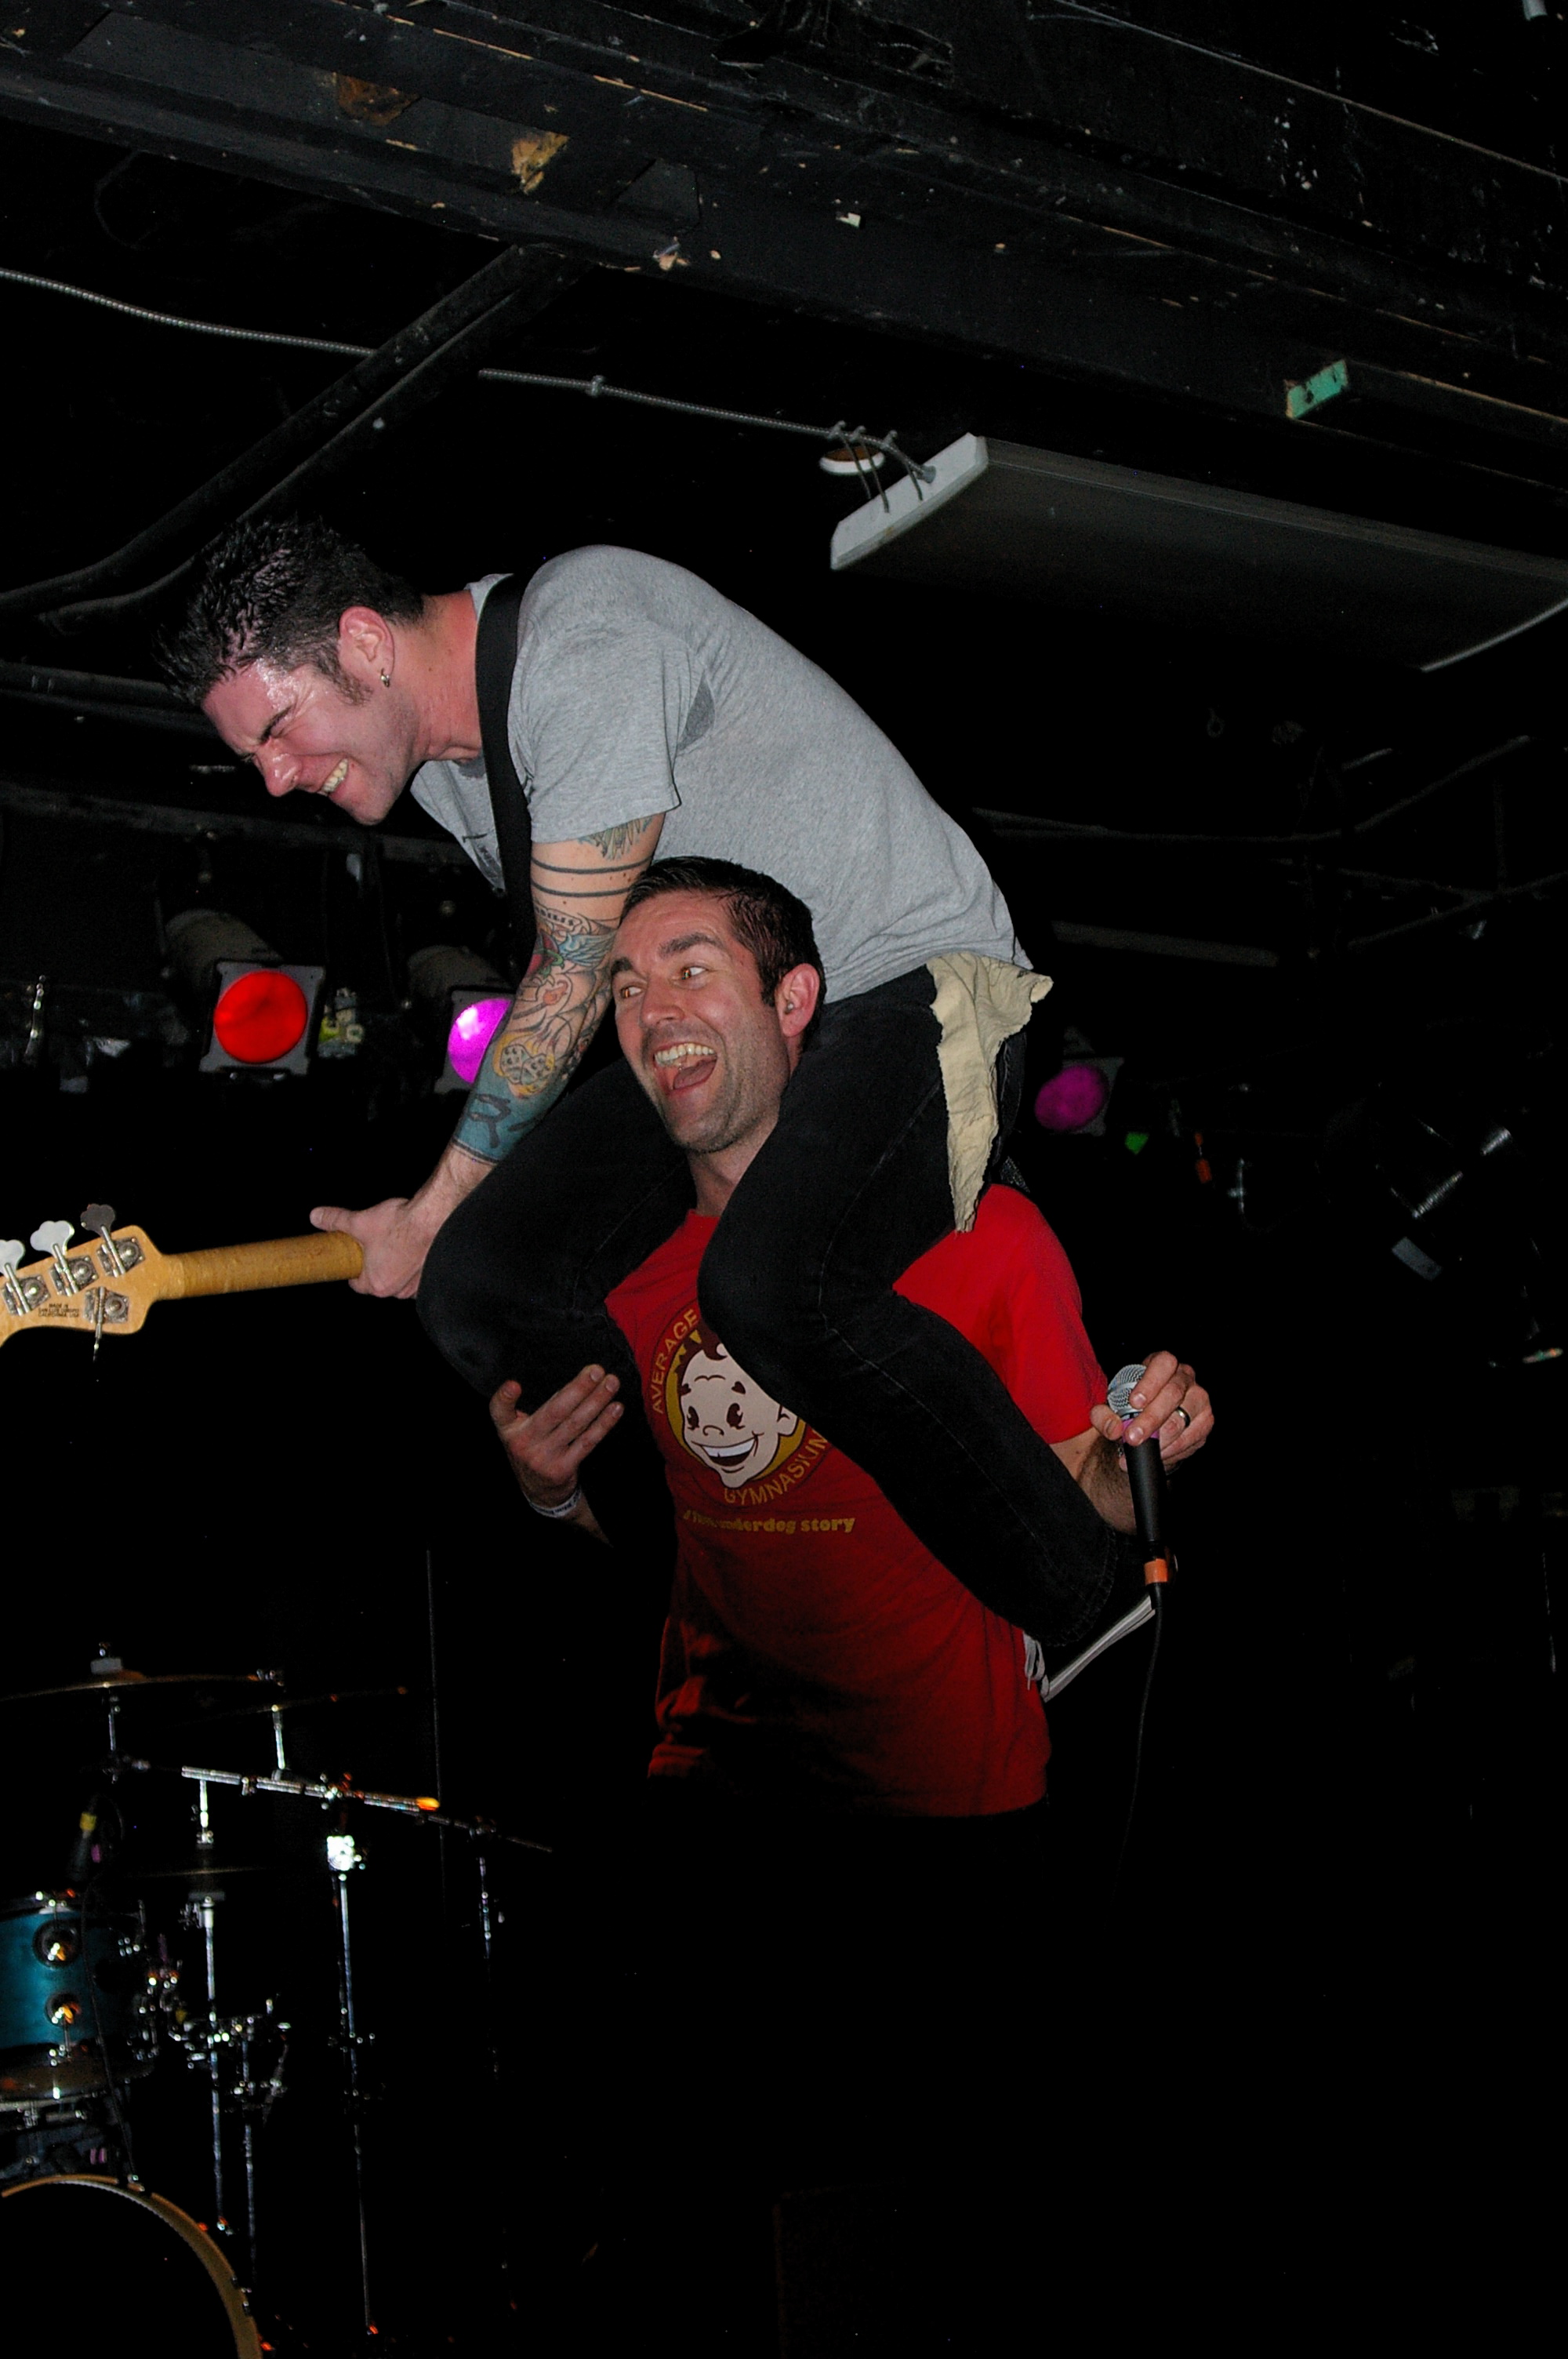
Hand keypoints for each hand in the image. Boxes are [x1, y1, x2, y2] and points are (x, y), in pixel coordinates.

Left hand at [310, 1197, 434, 1297]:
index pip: (357, 1284)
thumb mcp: (360, 1222)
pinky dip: (414, 1266)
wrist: (433, 1218)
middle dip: (375, 1266)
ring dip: (396, 1267)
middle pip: (379, 1281)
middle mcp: (398, 1290)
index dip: (353, 1269)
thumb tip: (315, 1216)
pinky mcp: (433, 1276)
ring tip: (395, 1243)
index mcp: (377, 1283)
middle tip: (375, 1245)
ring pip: (399, 1279)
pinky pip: (418, 1276)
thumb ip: (336, 1220)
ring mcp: (418, 1285)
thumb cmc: (399, 1224)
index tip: (354, 1257)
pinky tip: (413, 1248)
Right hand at [489, 1364, 623, 1507]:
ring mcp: (543, 1457)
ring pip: (574, 1424)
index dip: (504, 1398)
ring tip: (612, 1383)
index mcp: (508, 1429)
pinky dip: (604, 1423)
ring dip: (597, 1401)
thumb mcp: (519, 1430)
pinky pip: (587, 1441)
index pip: (499, 1411)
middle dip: (578, 1388)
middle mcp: (522, 1444)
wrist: (540, 1491)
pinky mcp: (562, 1468)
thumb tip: (570, 1378)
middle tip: (597, 1370)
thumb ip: (530, 1406)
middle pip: (553, 1412)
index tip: (513, 1385)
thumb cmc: (532, 1447)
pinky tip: (615, 1408)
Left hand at [1090, 1350, 1212, 1467]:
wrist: (1147, 1430)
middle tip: (1131, 1438)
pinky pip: (1190, 1439)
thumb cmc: (1128, 1411)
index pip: (1164, 1363)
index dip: (1150, 1382)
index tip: (1134, 1403)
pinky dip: (1171, 1450)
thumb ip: (1103, 1417)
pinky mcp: (1205, 1422)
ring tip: (1140, 1450)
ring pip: (1182, 1420)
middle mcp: (1185, 1377)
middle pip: (1173, 1393)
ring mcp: (1199, 1400)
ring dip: (1159, 1440)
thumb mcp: (1108, 1410)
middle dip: (1150, 1419)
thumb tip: (1114, 1429)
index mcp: (1162, 1365)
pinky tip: (1157, 1454)